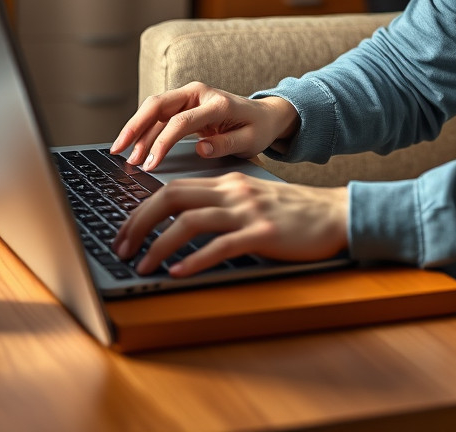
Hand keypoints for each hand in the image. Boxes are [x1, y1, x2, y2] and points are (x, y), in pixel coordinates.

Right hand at [110, 82, 300, 170]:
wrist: (266, 115)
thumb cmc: (259, 128)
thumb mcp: (250, 141)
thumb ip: (226, 145)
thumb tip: (201, 149)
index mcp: (217, 103)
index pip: (181, 121)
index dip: (162, 143)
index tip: (150, 164)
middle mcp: (199, 93)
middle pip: (159, 104)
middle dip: (135, 126)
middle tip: (119, 148)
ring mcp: (190, 96)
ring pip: (155, 109)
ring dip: (138, 131)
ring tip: (125, 155)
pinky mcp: (184, 104)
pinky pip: (160, 116)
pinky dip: (145, 130)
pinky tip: (136, 147)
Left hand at [111, 174, 348, 275]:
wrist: (335, 214)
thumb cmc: (294, 213)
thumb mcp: (253, 199)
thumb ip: (223, 204)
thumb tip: (183, 223)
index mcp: (228, 182)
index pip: (173, 188)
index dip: (141, 209)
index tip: (124, 232)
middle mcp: (233, 192)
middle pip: (172, 197)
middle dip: (138, 222)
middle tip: (121, 247)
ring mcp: (248, 211)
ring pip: (190, 221)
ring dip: (158, 244)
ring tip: (142, 266)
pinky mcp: (263, 233)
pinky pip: (221, 245)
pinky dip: (194, 260)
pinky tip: (178, 272)